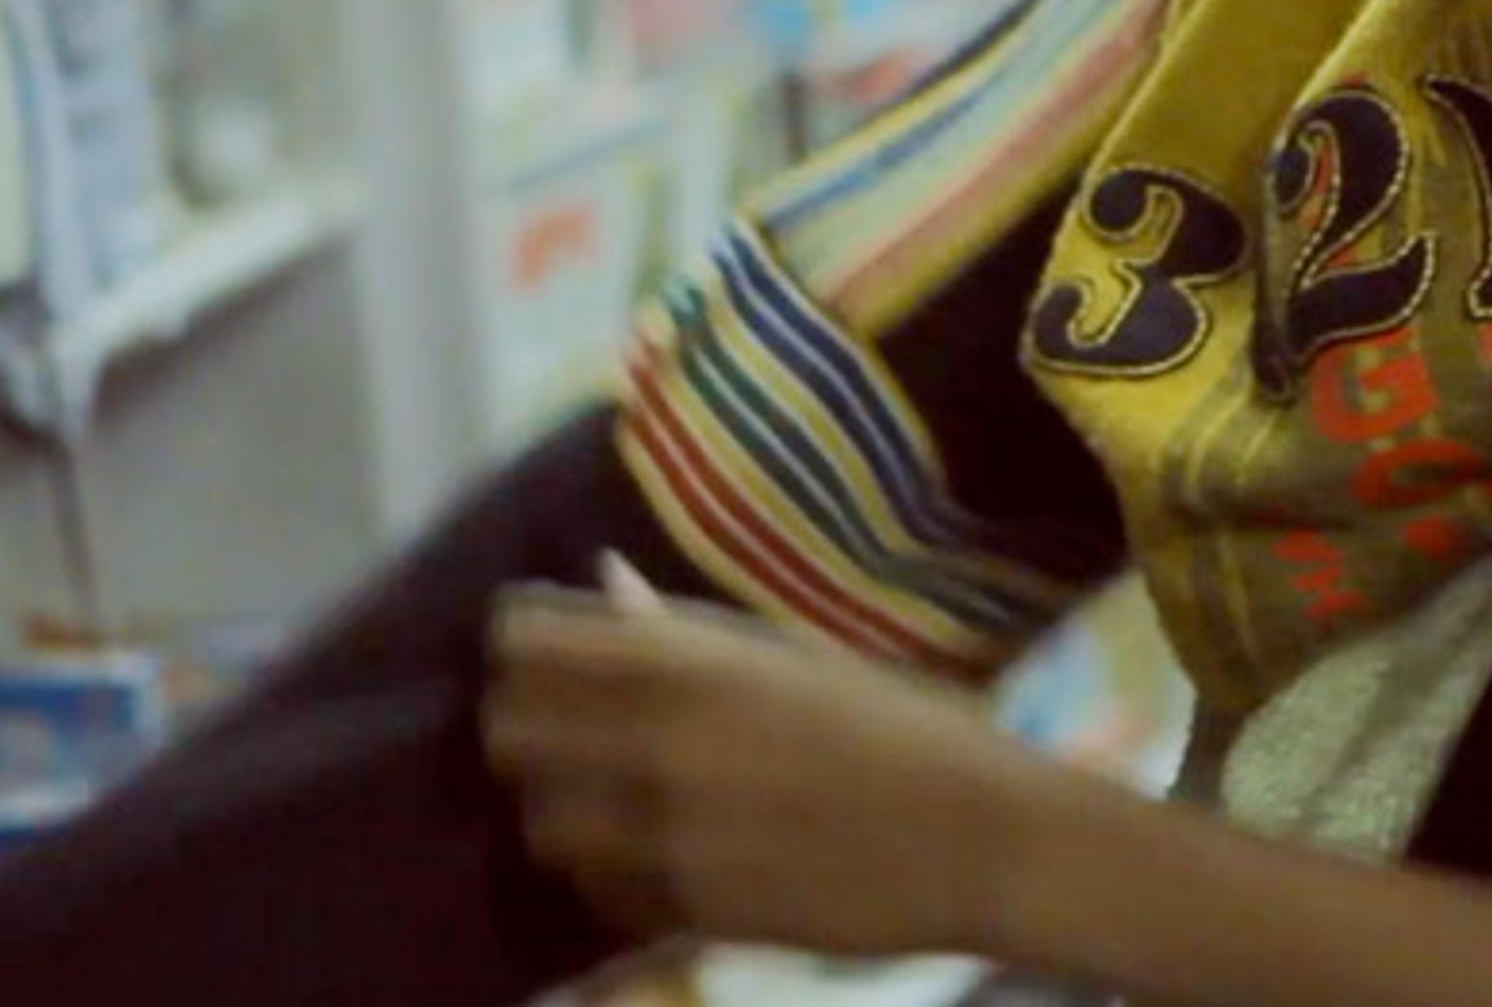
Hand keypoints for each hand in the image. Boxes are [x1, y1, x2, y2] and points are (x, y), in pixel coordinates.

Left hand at [482, 558, 1074, 962]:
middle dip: (527, 729)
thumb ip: (679, 628)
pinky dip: (613, 877)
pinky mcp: (692, 911)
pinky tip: (660, 857)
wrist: (983, 838)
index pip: (524, 640)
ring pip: (542, 825)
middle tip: (567, 733)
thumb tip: (602, 580)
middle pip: (509, 733)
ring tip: (613, 803)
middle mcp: (660, 741)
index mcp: (686, 659)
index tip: (542, 654)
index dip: (522, 645)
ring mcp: (671, 834)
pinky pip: (601, 893)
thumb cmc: (898, 726)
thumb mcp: (789, 655)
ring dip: (565, 811)